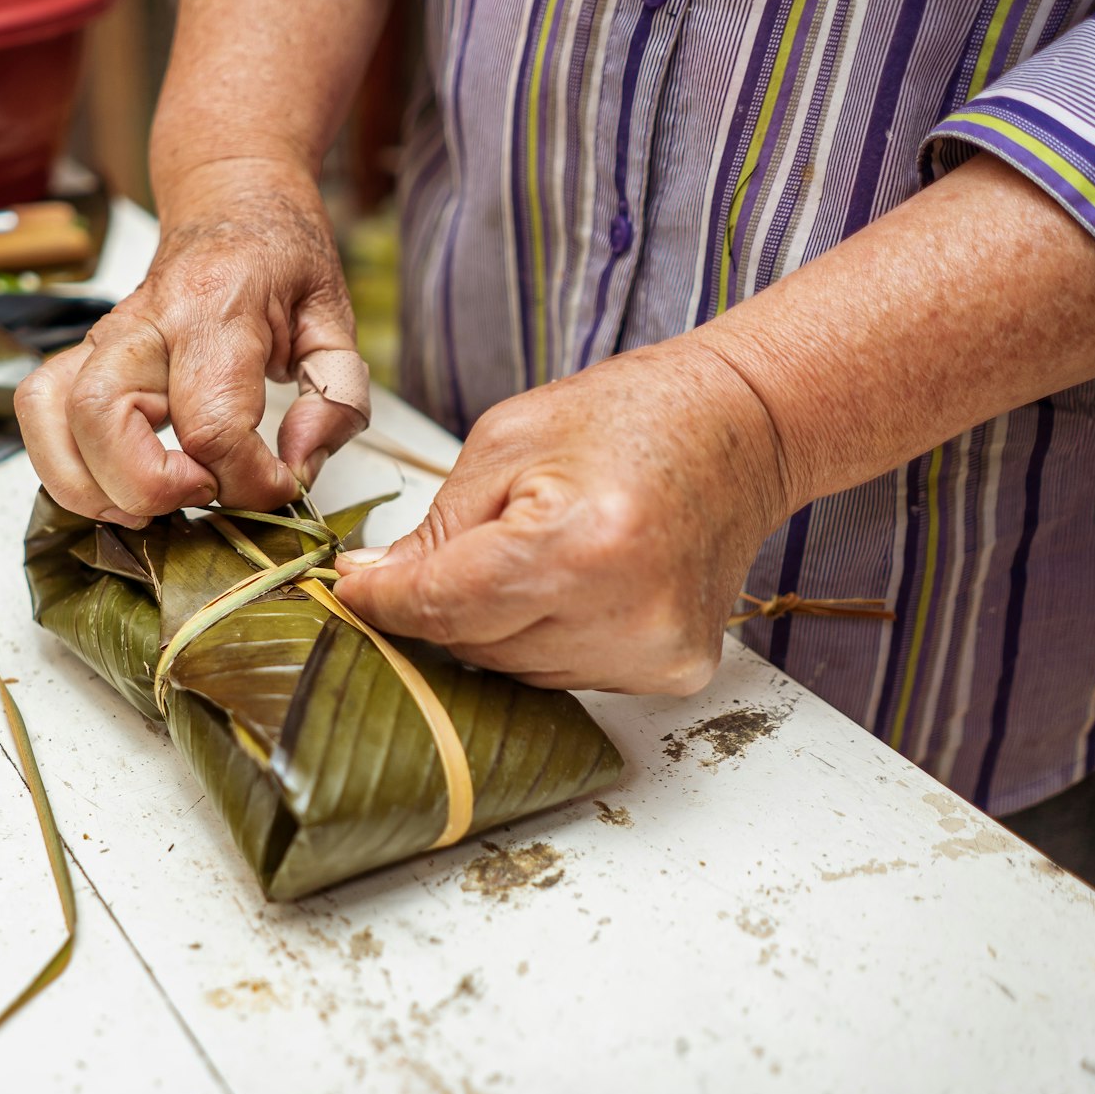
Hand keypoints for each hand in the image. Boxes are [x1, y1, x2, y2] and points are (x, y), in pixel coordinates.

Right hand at [15, 159, 364, 525]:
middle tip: (205, 492)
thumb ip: (335, 398)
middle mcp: (144, 322)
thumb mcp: (335, 319)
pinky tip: (117, 485)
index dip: (249, 481)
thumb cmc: (279, 259)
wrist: (231, 202)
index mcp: (216, 309)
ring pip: (52, 418)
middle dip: (152, 487)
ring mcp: (102, 338)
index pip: (212, 424)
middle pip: (102, 419)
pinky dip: (66, 467)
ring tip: (153, 502)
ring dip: (94, 486)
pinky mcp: (80, 355)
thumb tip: (298, 464)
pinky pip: (40, 414)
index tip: (281, 484)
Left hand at [333, 341, 790, 693]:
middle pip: (473, 645)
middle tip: (429, 562)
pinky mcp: (672, 672)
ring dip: (493, 626)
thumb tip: (373, 586)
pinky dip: (543, 639)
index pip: (443, 605)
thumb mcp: (508, 443)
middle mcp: (625, 614)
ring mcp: (654, 653)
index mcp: (578, 545)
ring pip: (513, 670)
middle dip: (437, 605)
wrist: (746, 428)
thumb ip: (436, 528)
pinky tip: (569, 584)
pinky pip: (564, 675)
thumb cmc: (631, 417)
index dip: (383, 600)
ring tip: (526, 555)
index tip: (348, 590)